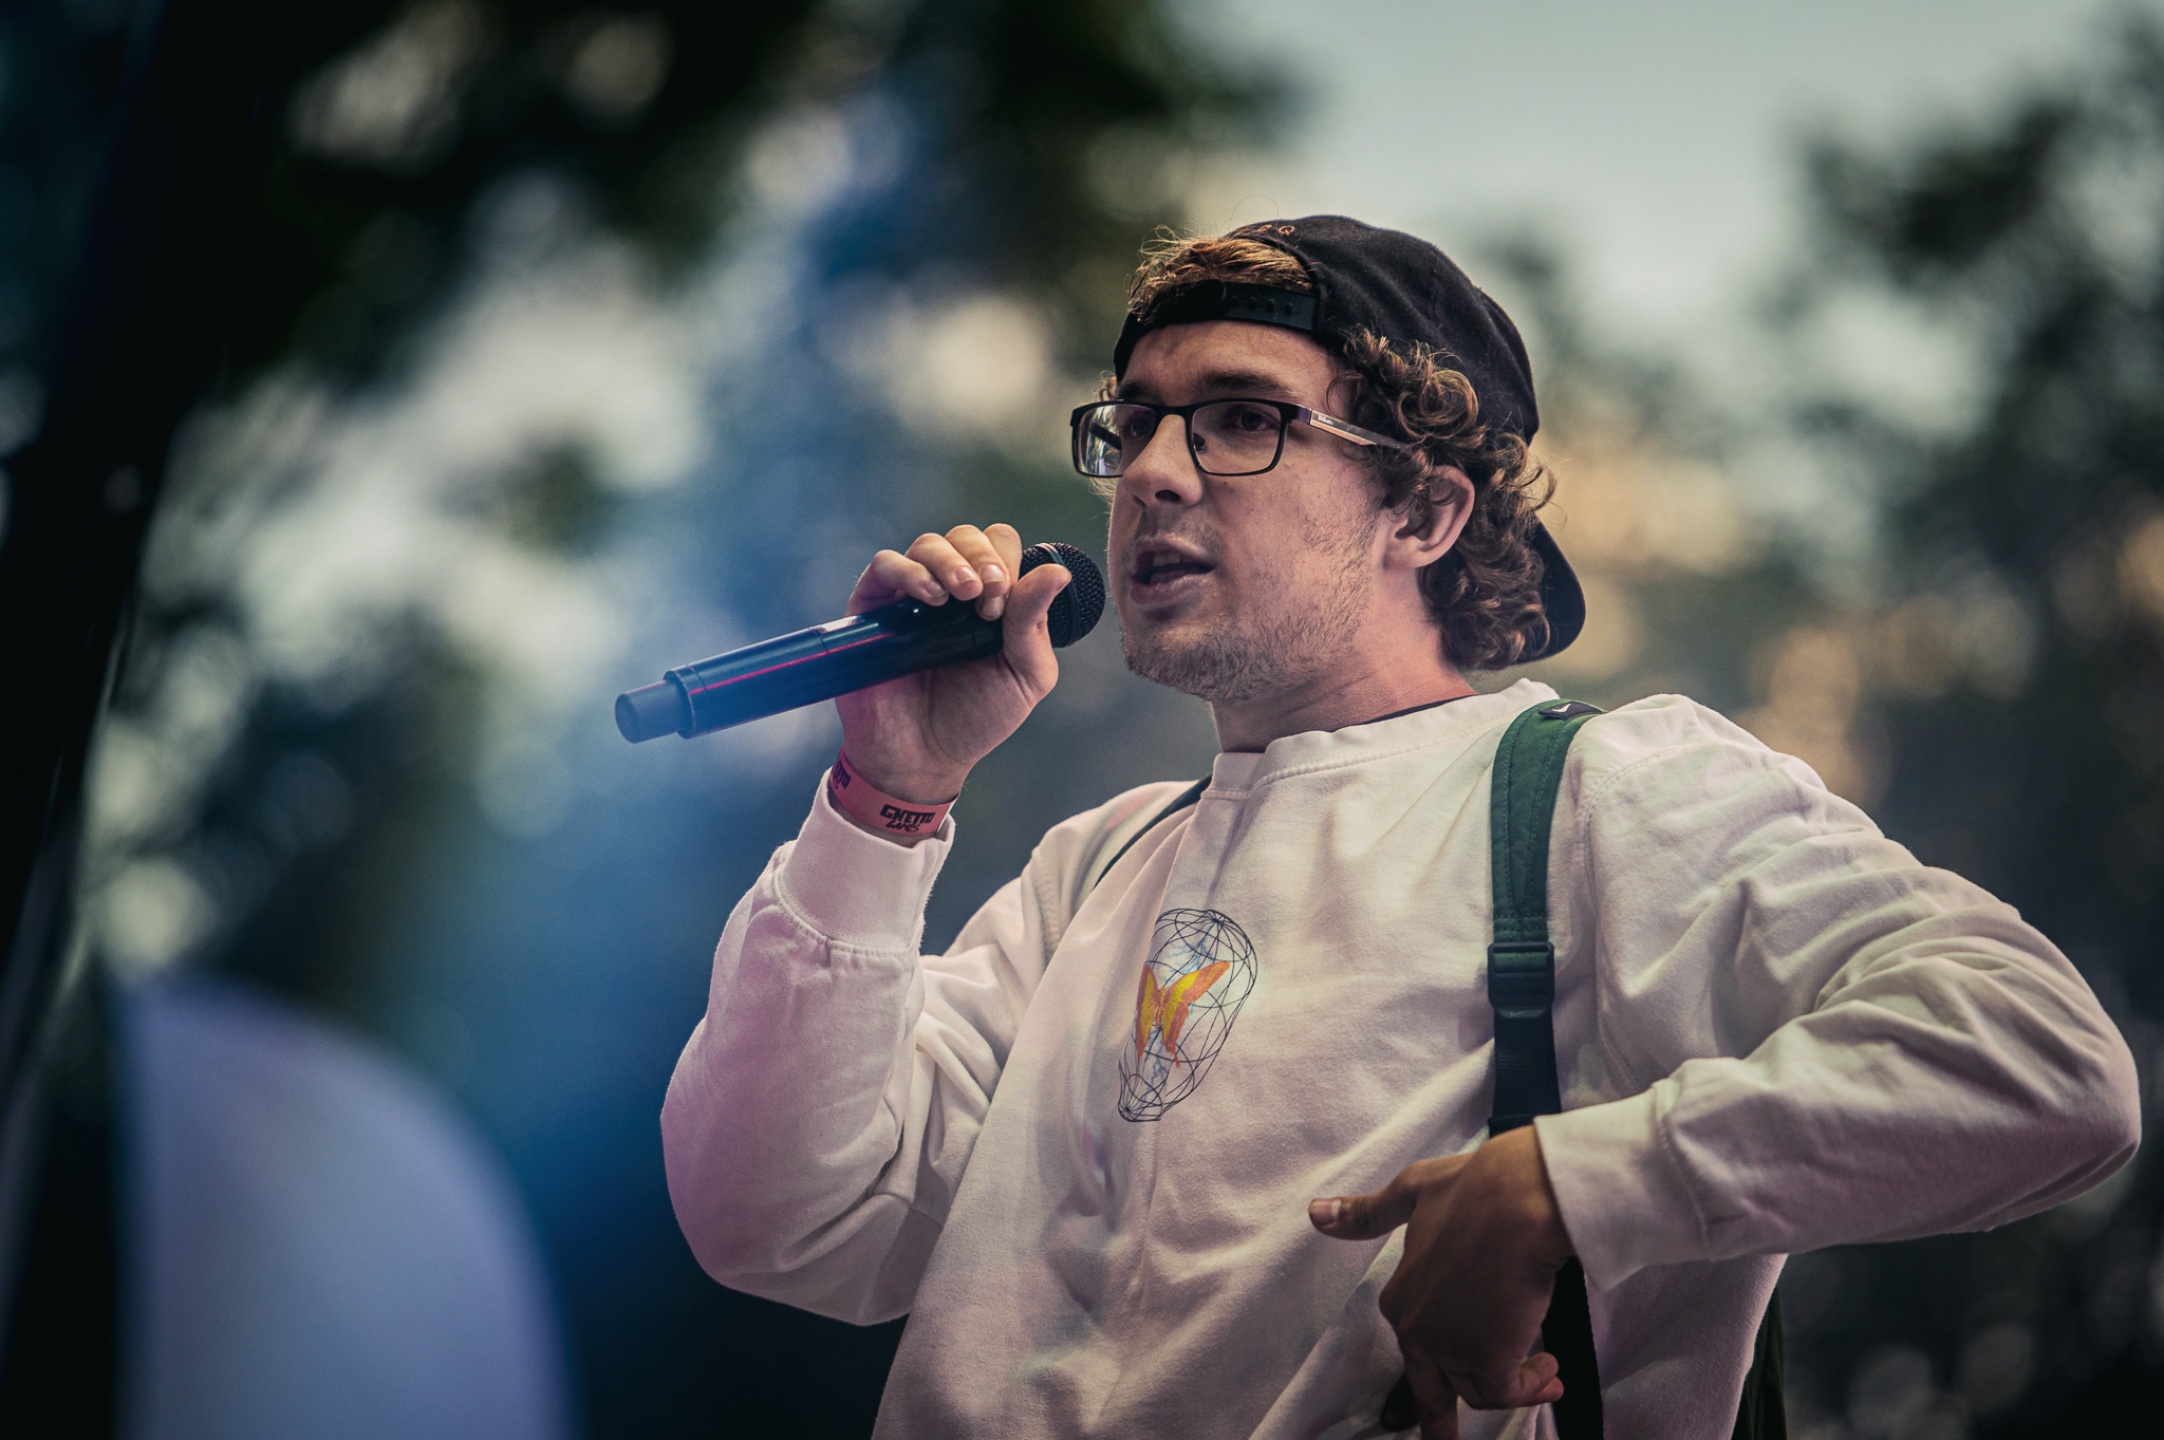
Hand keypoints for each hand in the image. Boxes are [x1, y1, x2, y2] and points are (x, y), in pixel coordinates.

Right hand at [833, 523, 1070, 808]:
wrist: (923, 757)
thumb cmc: (975, 718)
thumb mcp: (1024, 674)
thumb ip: (1035, 623)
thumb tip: (1058, 571)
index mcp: (990, 598)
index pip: (1000, 547)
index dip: (1006, 563)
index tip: (1002, 606)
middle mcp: (951, 589)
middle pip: (966, 536)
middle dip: (982, 557)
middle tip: (986, 596)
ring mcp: (911, 596)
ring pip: (928, 543)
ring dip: (949, 560)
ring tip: (959, 594)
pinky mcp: (874, 607)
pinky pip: (884, 565)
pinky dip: (908, 571)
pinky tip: (928, 598)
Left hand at [1309, 1126, 1572, 1439]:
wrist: (1519, 1199)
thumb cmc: (1474, 1189)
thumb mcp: (1412, 1192)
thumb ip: (1368, 1214)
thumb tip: (1315, 1214)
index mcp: (1399, 1298)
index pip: (1416, 1345)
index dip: (1440, 1357)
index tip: (1469, 1354)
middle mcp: (1416, 1329)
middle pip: (1429, 1390)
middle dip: (1437, 1423)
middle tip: (1442, 1439)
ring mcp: (1449, 1348)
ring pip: (1476, 1390)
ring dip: (1516, 1386)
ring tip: (1547, 1374)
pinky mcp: (1487, 1358)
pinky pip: (1505, 1394)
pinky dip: (1531, 1387)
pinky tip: (1551, 1370)